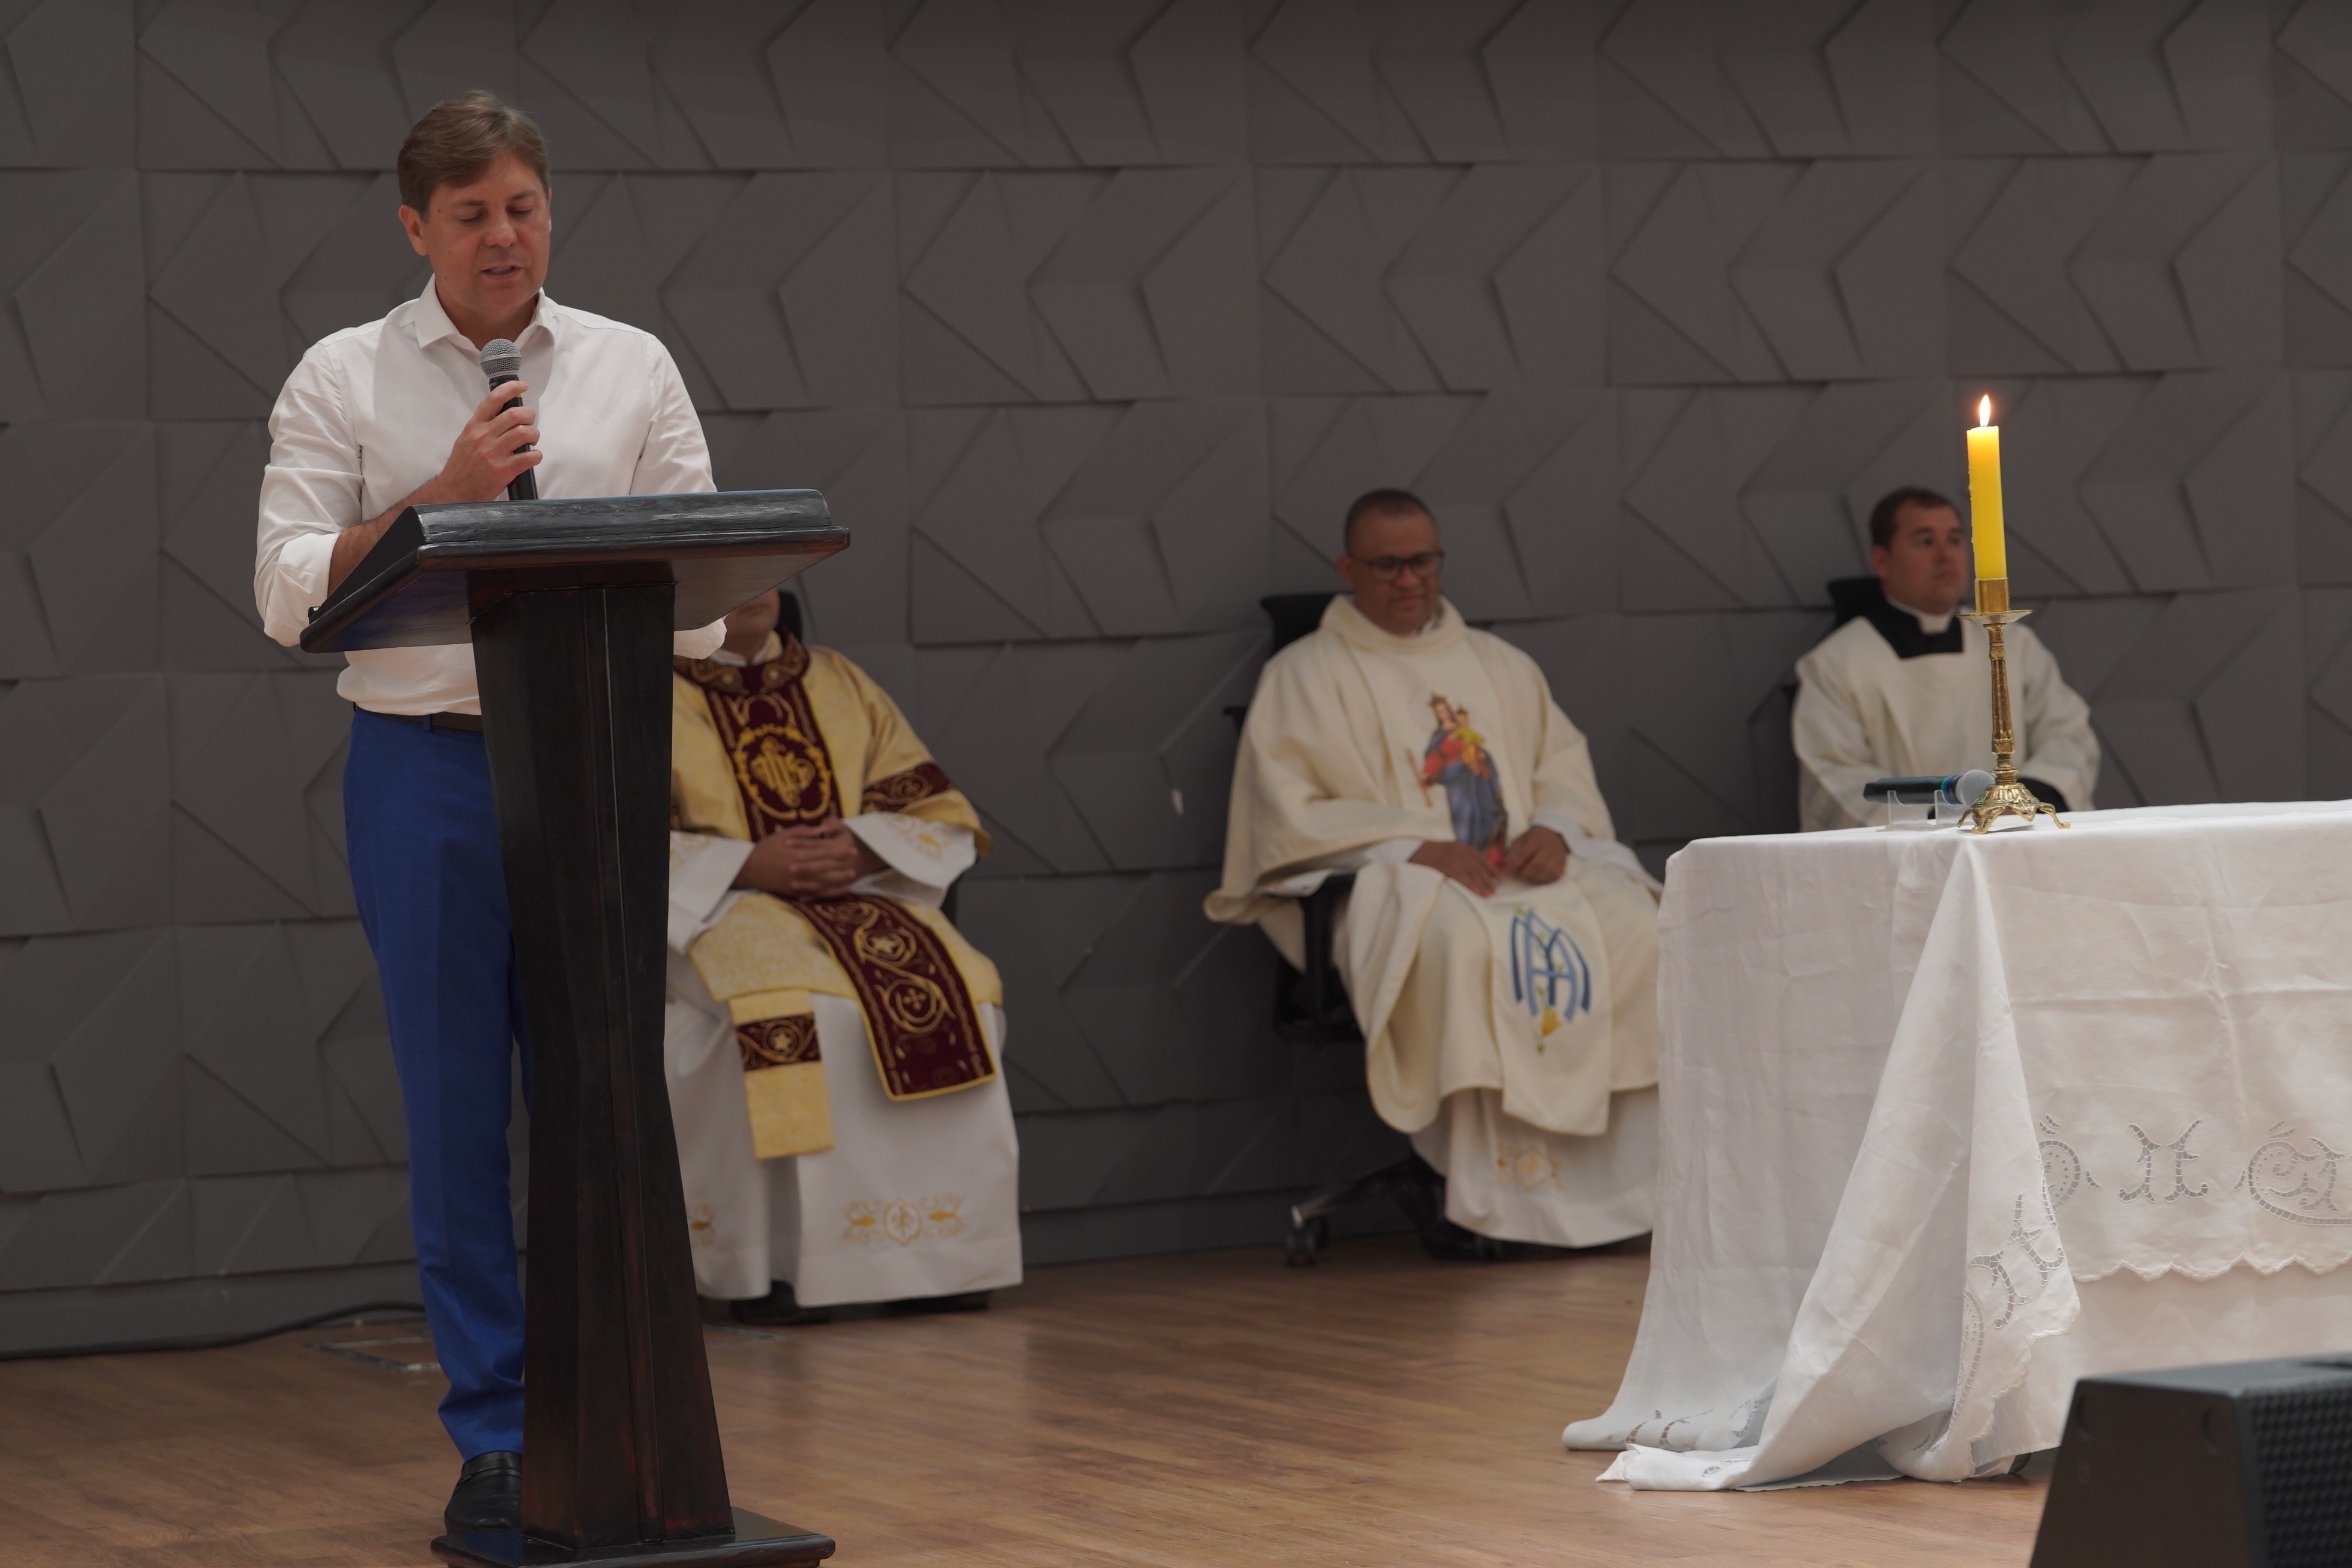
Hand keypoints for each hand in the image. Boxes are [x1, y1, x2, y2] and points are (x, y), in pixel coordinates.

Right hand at [426, 381, 542, 503]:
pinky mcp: (504, 470)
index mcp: (474, 426)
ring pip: (524, 433)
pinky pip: (530, 457)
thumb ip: (483, 426)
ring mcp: (494, 453)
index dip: (510, 389)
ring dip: (534, 434)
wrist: (454, 491)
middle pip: (514, 415)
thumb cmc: (462, 465)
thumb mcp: (466, 439)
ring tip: (532, 440)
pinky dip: (537, 456)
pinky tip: (533, 457)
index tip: (522, 386)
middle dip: (529, 415)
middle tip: (530, 422)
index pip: (493, 400)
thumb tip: (504, 414)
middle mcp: (484, 436)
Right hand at [736, 820, 861, 899]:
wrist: (747, 868)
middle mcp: (799, 868)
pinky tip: (838, 890)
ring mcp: (796, 882)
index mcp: (797, 853)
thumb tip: (822, 830)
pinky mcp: (793, 892)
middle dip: (842, 865)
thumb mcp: (783, 835)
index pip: (823, 852)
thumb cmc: (765, 848)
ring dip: (838, 880)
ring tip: (851, 878)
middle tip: (856, 863)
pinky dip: (828, 892)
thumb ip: (804, 833)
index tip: (852, 849)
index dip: (839, 852)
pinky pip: (814, 893)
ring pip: (822, 882)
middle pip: (825, 867)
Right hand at [1409, 840, 1497, 897]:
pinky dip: (1468, 882)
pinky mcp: (1440, 863)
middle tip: (1495, 890)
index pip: (1480, 857)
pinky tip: (1475, 890)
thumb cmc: (1427, 856)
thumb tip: (1477, 872)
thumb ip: (1460, 859)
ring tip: (1488, 893)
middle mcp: (1455, 849)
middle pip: (1476, 865)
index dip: (1491, 868)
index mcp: (1459, 846)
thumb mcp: (1446, 853)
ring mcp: (1448, 855)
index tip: (1501, 877)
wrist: (1407, 852)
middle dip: (1487, 878)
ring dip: (1480, 882)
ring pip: (1470, 870)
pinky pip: (1458, 874)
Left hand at [1498, 826, 1567, 885]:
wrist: (1554, 836)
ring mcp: (1557, 859)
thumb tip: (1504, 864)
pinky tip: (1535, 875)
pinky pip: (1549, 878)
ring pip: (1542, 874)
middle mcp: (1549, 848)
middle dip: (1521, 873)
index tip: (1505, 870)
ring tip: (1523, 874)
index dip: (1513, 864)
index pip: (1524, 854)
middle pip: (1533, 866)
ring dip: (1529, 877)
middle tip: (1514, 874)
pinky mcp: (1561, 868)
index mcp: (1537, 839)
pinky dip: (1540, 879)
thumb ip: (1512, 851)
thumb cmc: (1534, 839)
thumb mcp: (1521, 839)